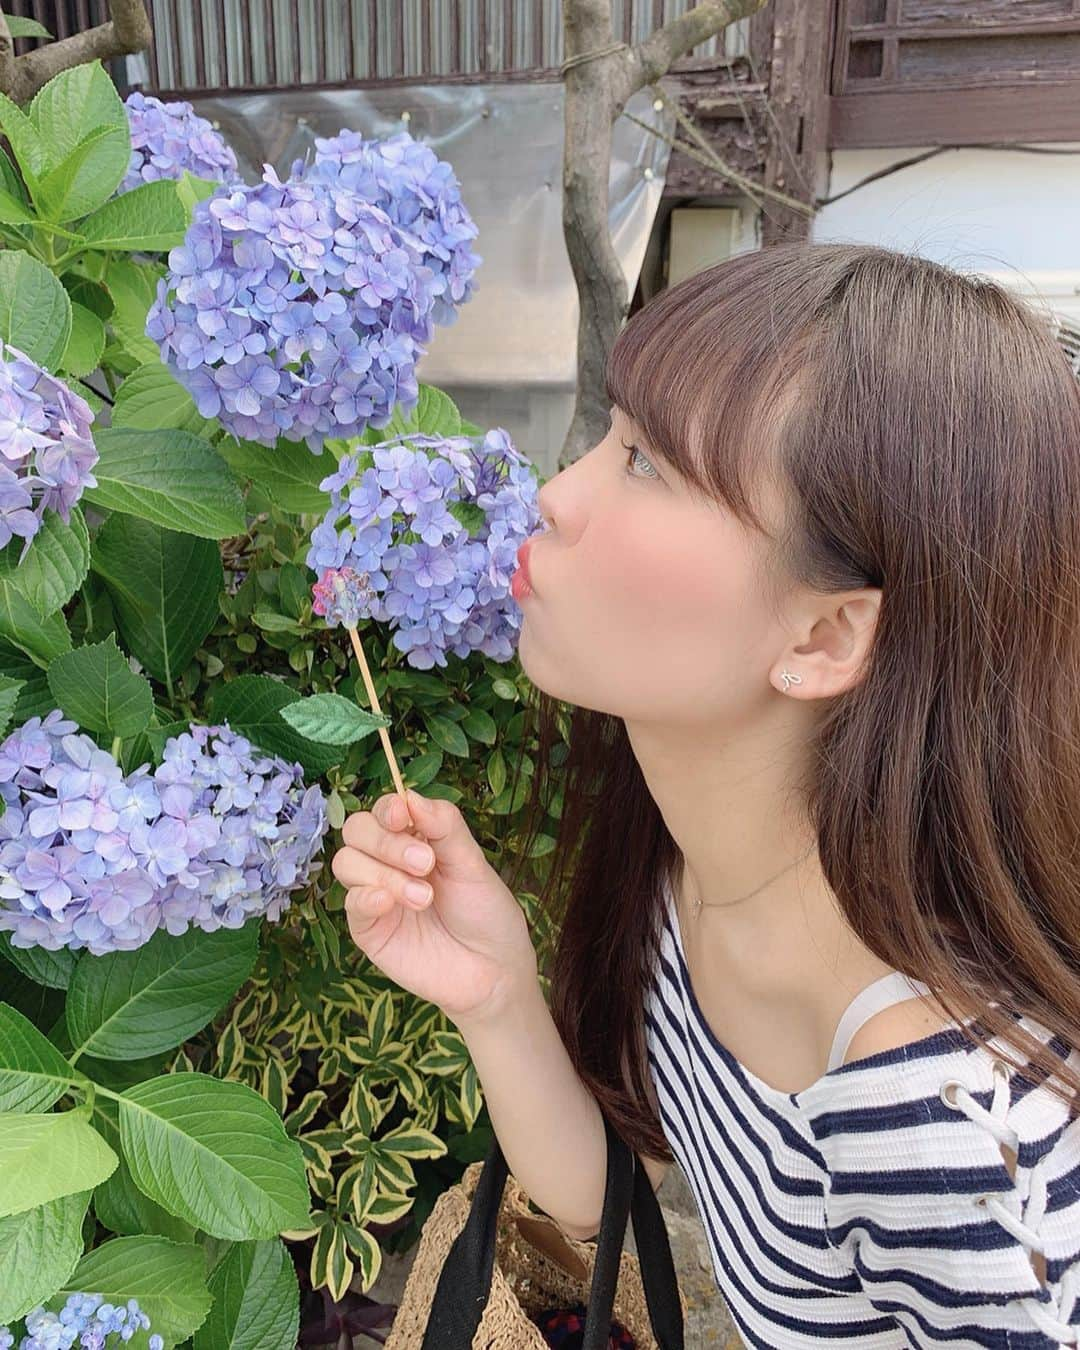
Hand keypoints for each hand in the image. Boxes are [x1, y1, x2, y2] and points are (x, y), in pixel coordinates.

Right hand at [333, 788, 537, 1024]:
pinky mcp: (369, 930)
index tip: (403, 816)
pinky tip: (390, 902)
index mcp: (415, 840)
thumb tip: (410, 796)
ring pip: (346, 862)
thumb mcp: (472, 863)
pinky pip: (351, 903)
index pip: (384, 811)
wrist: (493, 971)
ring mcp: (376, 896)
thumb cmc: (485, 913)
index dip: (388, 809)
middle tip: (425, 862)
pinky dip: (366, 896)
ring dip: (383, 872)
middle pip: (357, 831)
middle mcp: (389, 863)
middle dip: (386, 841)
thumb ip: (444, 827)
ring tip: (424, 897)